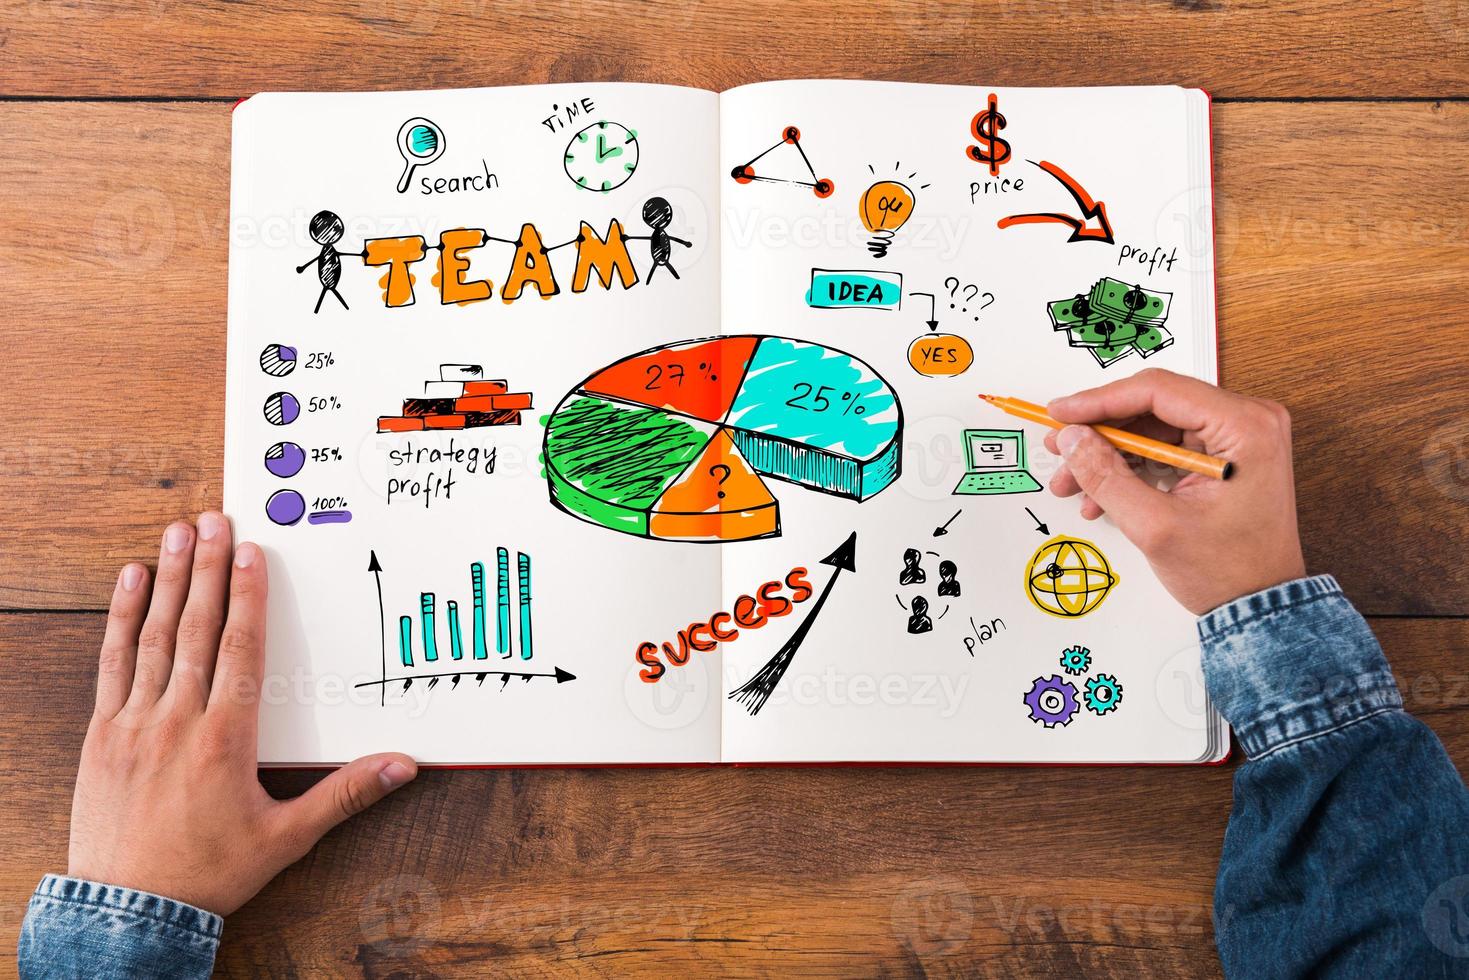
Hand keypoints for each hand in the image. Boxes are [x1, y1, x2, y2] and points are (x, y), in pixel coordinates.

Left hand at [69, 514, 416, 915]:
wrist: (131, 910)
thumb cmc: (208, 873)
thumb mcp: (287, 837)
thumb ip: (345, 795)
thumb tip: (400, 767)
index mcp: (225, 740)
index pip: (240, 650)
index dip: (246, 596)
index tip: (250, 553)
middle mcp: (177, 721)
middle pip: (196, 629)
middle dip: (206, 569)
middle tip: (213, 522)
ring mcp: (133, 724)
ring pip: (153, 637)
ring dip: (166, 581)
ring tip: (175, 535)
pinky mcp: (102, 735)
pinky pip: (112, 664)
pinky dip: (120, 621)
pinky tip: (129, 585)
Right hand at [1043, 368, 1305, 614]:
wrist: (1260, 606)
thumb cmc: (1230, 572)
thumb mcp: (1155, 525)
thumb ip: (1107, 476)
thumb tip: (1072, 438)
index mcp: (1245, 427)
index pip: (1158, 391)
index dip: (1100, 401)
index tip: (1061, 414)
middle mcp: (1247, 421)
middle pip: (1153, 407)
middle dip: (1101, 433)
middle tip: (1061, 450)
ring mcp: (1237, 438)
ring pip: (1153, 428)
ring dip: (1110, 454)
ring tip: (1075, 482)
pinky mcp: (1223, 455)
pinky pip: (1165, 446)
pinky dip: (1131, 467)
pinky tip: (1102, 493)